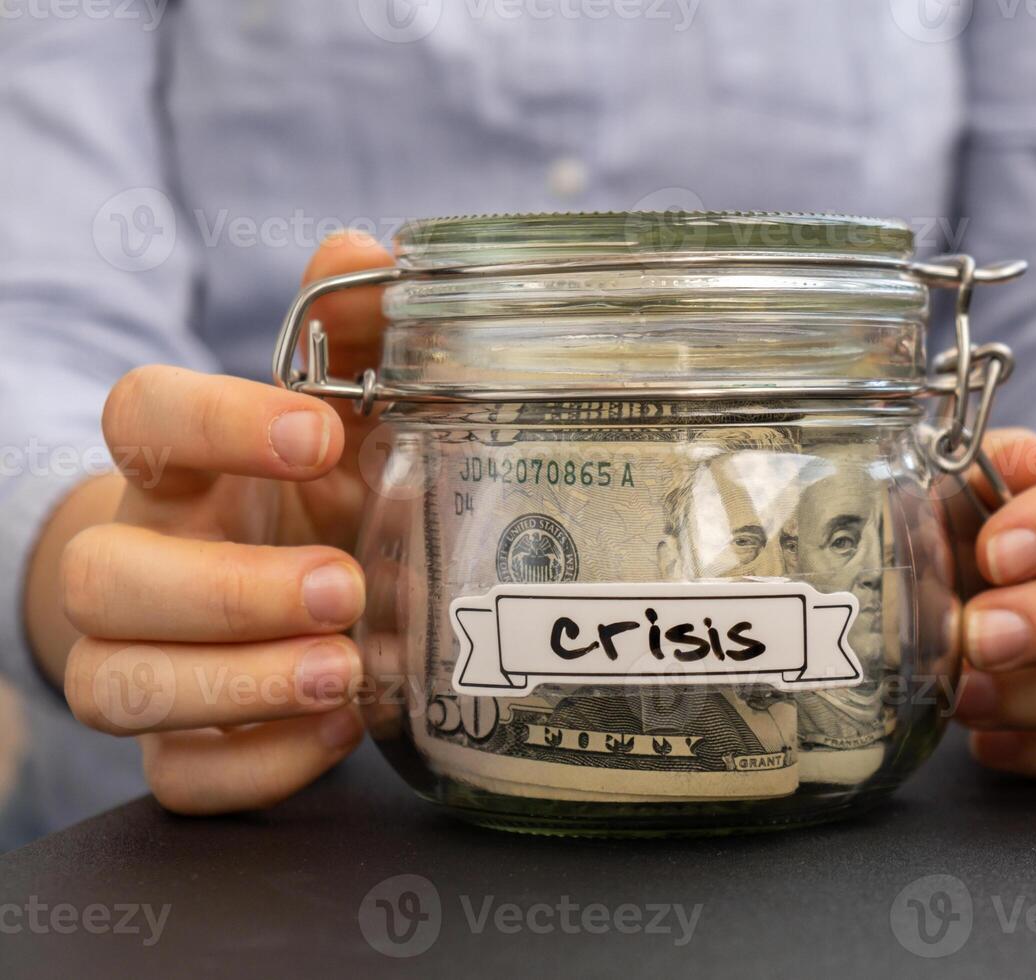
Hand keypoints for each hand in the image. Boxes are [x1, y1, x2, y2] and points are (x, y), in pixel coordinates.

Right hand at [59, 233, 393, 812]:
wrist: (258, 586)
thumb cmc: (303, 493)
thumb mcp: (336, 415)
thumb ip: (353, 338)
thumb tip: (369, 253)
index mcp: (178, 466)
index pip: (141, 417)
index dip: (213, 422)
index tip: (313, 431)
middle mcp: (139, 557)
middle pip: (108, 576)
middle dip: (226, 590)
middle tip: (343, 586)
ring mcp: (143, 655)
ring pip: (119, 685)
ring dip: (234, 683)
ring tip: (347, 671)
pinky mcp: (178, 743)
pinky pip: (179, 778)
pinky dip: (256, 764)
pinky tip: (338, 732)